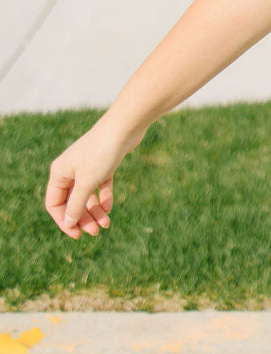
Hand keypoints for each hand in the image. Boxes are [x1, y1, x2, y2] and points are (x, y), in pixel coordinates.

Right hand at [45, 116, 142, 238]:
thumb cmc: (102, 152)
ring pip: (87, 195)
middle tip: (95, 232)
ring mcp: (88, 166)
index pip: (54, 204)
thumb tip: (68, 223)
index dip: (63, 221)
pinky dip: (104, 197)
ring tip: (106, 224)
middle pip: (72, 202)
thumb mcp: (87, 182)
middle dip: (82, 218)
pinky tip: (109, 208)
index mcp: (59, 172)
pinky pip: (100, 186)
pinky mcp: (104, 163)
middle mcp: (71, 169)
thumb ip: (76, 205)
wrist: (125, 126)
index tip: (77, 234)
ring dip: (94, 211)